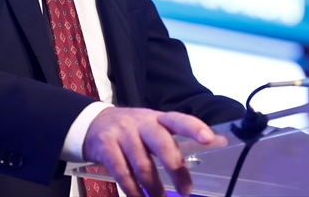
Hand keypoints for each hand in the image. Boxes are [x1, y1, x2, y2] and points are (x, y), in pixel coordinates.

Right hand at [81, 107, 214, 196]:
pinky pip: (123, 174)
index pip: (179, 120)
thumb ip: (177, 138)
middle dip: (176, 169)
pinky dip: (134, 191)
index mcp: (157, 118)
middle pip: (162, 143)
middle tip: (186, 190)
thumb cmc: (131, 130)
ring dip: (154, 188)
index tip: (209, 138)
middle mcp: (141, 123)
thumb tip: (217, 142)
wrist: (92, 124)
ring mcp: (122, 134)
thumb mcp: (152, 127)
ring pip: (143, 165)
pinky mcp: (106, 148)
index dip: (194, 128)